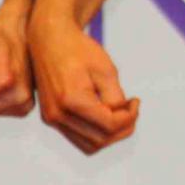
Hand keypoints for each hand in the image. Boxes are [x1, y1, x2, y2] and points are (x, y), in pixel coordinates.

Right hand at [28, 19, 141, 154]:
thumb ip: (115, 98)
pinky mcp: (51, 117)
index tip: (135, 100)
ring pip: (89, 145)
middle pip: (101, 140)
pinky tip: (105, 115)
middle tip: (132, 108)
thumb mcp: (105, 69)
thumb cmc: (78, 50)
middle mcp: (57, 114)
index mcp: (71, 100)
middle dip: (123, 127)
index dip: (130, 117)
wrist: (49, 39)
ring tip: (121, 114)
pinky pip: (78, 137)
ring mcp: (51, 118)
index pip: (109, 125)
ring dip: (110, 135)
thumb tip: (121, 118)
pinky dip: (96, 133)